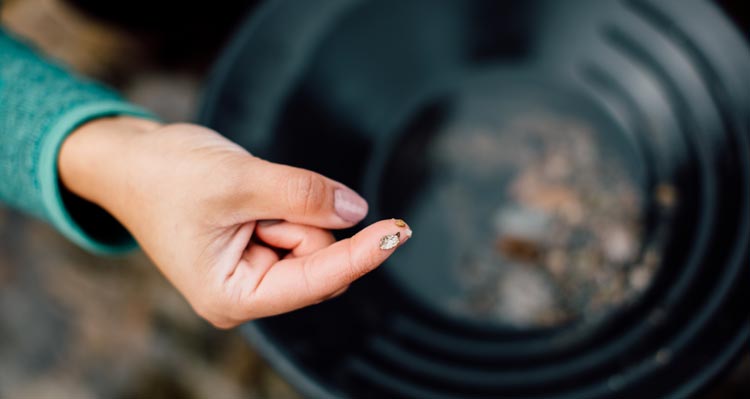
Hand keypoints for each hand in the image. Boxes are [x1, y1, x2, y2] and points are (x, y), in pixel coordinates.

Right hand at [59, 117, 410, 327]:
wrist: (133, 161)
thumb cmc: (166, 175)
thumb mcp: (238, 179)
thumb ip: (302, 194)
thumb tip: (358, 209)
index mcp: (231, 296)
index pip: (315, 279)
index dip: (360, 254)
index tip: (398, 231)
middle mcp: (248, 294)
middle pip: (319, 260)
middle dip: (303, 218)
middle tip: (256, 193)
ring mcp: (256, 273)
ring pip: (315, 240)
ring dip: (292, 207)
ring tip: (245, 195)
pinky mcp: (262, 250)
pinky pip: (301, 225)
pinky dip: (288, 204)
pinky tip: (252, 196)